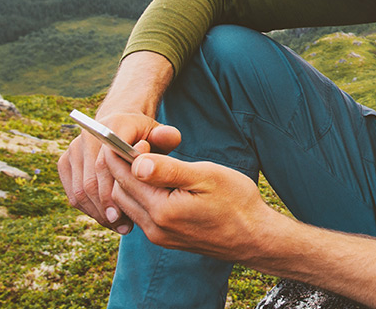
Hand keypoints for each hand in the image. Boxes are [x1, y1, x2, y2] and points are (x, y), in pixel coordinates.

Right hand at [58, 113, 180, 233]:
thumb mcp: (161, 135)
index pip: (105, 164)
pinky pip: (73, 193)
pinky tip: (108, 219)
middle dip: (105, 209)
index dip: (112, 192)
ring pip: (79, 191)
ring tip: (119, 226)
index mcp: (111, 127)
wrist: (122, 125)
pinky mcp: (66, 162)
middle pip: (89, 181)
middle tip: (124, 227)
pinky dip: (89, 209)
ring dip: (98, 213)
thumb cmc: (147, 136)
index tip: (122, 215)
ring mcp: (74, 149)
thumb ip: (167, 137)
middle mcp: (88, 136)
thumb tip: (161, 140)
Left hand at [105, 150, 269, 260]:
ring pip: (128, 204)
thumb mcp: (207, 176)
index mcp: (162, 210)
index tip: (134, 135)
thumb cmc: (236, 201)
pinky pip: (141, 214)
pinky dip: (142, 195)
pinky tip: (160, 182)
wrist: (254, 236)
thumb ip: (169, 170)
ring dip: (131, 182)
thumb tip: (136, 162)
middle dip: (123, 167)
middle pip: (120, 191)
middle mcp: (154, 227)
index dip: (122, 153)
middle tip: (144, 146)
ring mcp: (158, 236)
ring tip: (152, 161)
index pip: (124, 177)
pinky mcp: (165, 238)